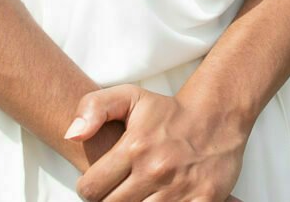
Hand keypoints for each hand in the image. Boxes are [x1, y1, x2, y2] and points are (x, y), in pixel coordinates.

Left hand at [66, 85, 246, 201]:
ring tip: (137, 195)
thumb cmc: (168, 113)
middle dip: (109, 200)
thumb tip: (72, 135)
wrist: (217, 118)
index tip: (97, 184)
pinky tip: (159, 200)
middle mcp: (156, 169)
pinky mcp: (202, 201)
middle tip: (117, 191)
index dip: (89, 189)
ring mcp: (179, 189)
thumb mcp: (130, 97)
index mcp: (134, 147)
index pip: (91, 189)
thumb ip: (94, 107)